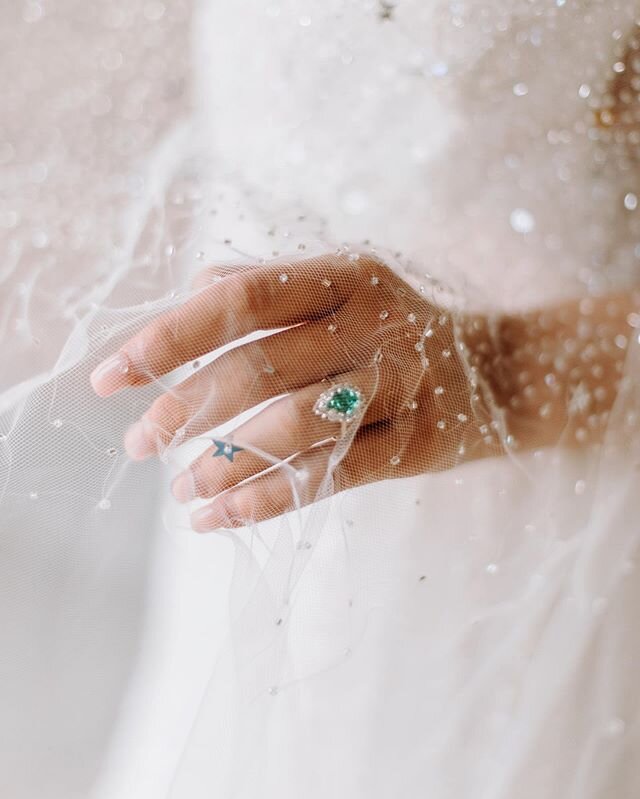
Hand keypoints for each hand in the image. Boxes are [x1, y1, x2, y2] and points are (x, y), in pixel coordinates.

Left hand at [90, 253, 488, 530]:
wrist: (498, 370)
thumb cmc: (390, 331)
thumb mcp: (336, 292)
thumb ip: (259, 292)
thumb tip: (171, 314)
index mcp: (340, 275)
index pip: (239, 299)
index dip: (169, 337)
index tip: (113, 376)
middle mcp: (371, 323)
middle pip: (261, 366)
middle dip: (187, 409)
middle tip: (140, 443)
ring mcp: (400, 383)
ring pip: (296, 427)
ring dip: (224, 464)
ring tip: (179, 491)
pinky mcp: (416, 441)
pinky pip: (333, 474)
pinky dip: (270, 499)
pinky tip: (221, 518)